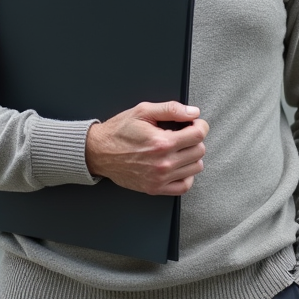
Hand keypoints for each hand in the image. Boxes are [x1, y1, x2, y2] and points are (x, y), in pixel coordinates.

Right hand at [85, 102, 207, 195]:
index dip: (200, 125)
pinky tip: (179, 165)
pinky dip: (187, 176)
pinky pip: (184, 186)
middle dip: (195, 139)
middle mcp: (163, 163)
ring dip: (192, 156)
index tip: (194, 123)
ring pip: (195, 168)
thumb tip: (193, 112)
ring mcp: (160, 178)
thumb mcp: (143, 111)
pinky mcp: (155, 188)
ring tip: (179, 148)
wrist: (99, 152)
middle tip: (183, 134)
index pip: (198, 135)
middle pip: (199, 151)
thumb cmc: (119, 131)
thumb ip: (171, 109)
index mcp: (162, 142)